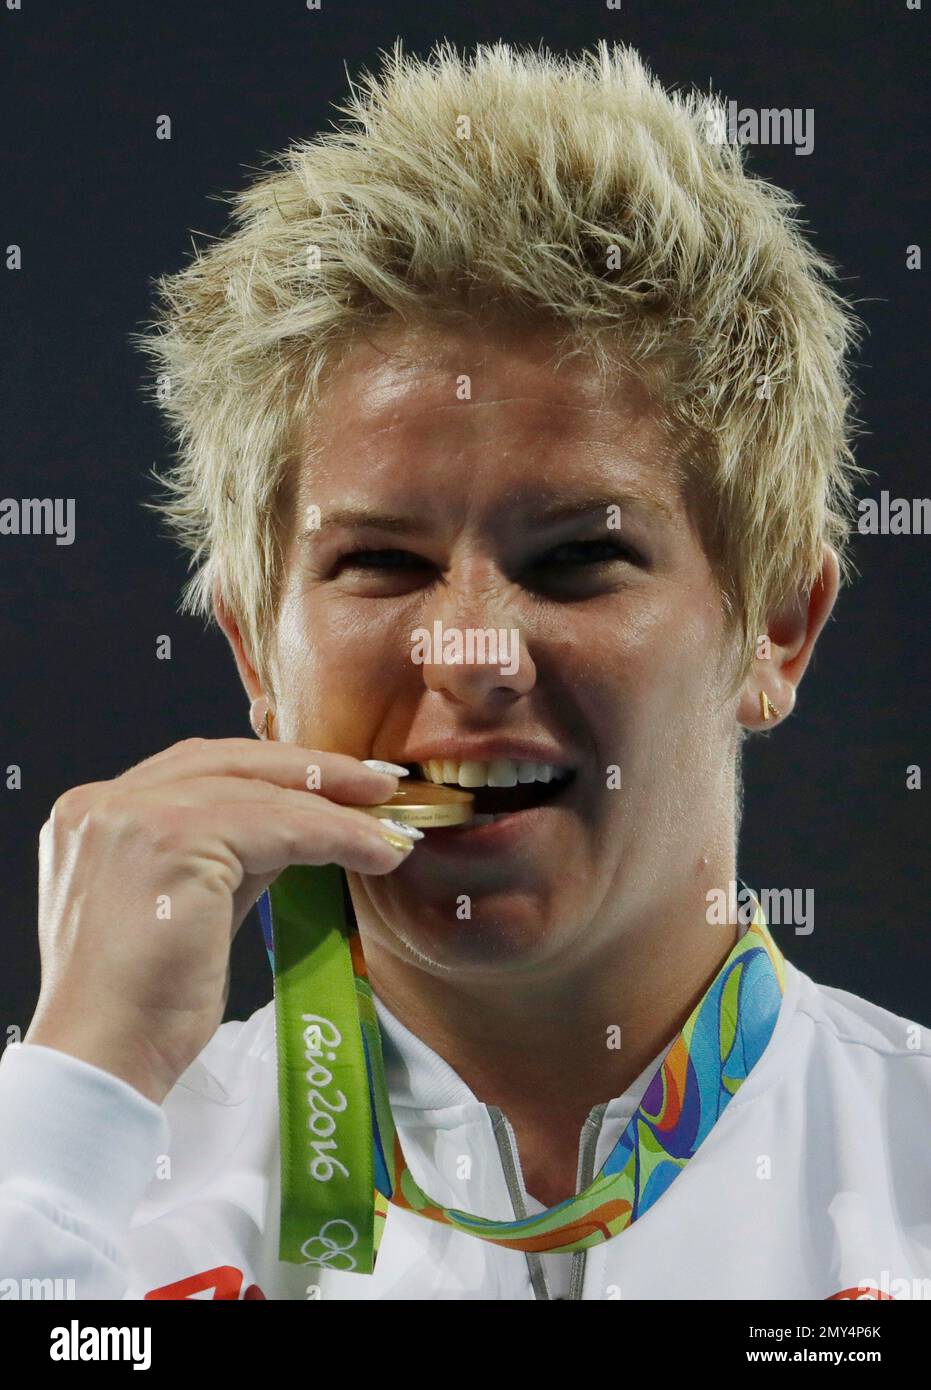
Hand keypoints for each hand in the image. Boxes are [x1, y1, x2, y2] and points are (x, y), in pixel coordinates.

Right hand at [25, 738, 414, 1102]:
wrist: (104, 1059)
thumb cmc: (140, 1004)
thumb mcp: (186, 905)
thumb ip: (228, 856)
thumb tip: (295, 824)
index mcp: (93, 814)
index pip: (198, 768)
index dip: (272, 770)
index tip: (331, 783)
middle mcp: (104, 804)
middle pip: (228, 761)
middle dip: (310, 770)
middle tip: (376, 784)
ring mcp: (134, 816)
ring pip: (260, 793)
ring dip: (335, 809)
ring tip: (388, 829)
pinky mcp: (174, 841)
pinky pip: (279, 828)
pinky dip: (335, 836)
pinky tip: (374, 851)